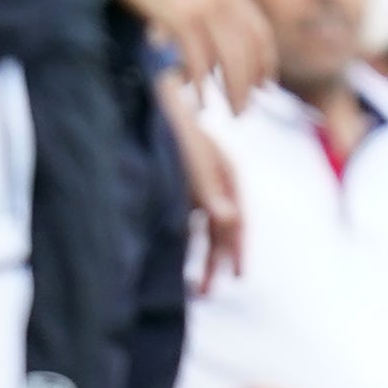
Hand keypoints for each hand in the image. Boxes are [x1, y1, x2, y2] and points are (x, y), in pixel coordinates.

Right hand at [115, 0, 274, 102]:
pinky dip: (201, 84)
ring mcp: (204, 6)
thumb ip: (213, 3)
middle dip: (250, 85)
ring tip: (232, 112)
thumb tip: (215, 41)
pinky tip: (199, 99)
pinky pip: (197, 59)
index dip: (265, 63)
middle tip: (244, 110)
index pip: (260, 32)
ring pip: (229, 59)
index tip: (265, 87)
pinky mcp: (179, 16)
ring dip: (233, 90)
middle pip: (248, 51)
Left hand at [168, 88, 245, 289]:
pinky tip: (174, 262)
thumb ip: (210, 191)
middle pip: (222, 228)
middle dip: (216, 261)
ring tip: (191, 288)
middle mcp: (215, 179)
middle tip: (206, 292)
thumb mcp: (193, 160)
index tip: (236, 276)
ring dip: (199, 257)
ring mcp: (196, 181)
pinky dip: (183, 242)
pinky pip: (186, 221)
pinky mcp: (177, 183)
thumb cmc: (171, 126)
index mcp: (227, 172)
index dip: (237, 248)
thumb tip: (230, 222)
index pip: (238, 218)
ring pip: (203, 228)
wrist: (149, 96)